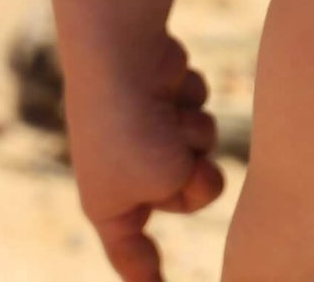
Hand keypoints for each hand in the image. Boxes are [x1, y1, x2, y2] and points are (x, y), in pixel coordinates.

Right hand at [63, 29, 226, 279]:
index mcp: (110, 204)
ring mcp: (144, 130)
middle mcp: (125, 169)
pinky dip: (190, 98)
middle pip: (188, 194)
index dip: (146, 275)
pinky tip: (171, 82)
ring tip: (171, 114)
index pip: (131, 253)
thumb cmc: (136, 128)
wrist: (121, 55)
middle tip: (181, 158)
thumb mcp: (169, 180)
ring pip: (200, 149)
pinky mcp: (162, 95)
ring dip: (195, 132)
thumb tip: (203, 163)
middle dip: (193, 175)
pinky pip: (197, 110)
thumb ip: (195, 187)